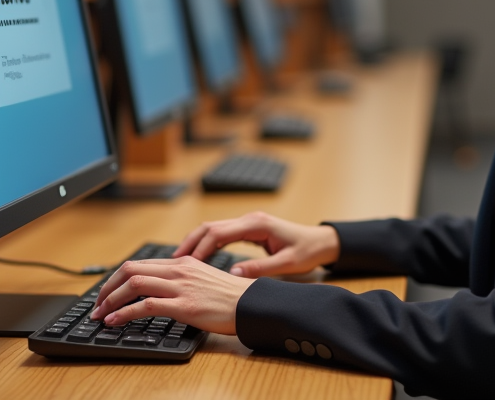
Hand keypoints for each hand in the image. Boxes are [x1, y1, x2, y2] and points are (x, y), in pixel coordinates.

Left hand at [88, 256, 253, 334]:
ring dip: (110, 300)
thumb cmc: (230, 296)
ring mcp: (180, 287)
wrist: (252, 303)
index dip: (116, 278)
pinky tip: (115, 321)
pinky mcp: (184, 305)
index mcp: (182, 263)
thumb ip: (181, 280)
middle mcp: (178, 270)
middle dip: (107, 288)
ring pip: (134, 284)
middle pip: (130, 270)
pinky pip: (146, 305)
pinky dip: (124, 313)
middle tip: (96, 305)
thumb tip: (159, 290)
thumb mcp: (202, 279)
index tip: (106, 293)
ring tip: (100, 314)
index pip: (138, 264)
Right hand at [174, 211, 340, 277]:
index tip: (187, 264)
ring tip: (179, 260)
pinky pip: (222, 233)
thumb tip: (233, 274)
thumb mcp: (286, 264)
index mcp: (256, 225)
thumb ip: (260, 269)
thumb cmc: (306, 251)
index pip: (219, 232)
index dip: (200, 248)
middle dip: (190, 242)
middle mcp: (249, 220)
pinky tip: (198, 256)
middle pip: (210, 227)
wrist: (320, 241)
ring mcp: (248, 223)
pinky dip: (207, 243)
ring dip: (196, 242)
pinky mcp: (249, 229)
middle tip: (173, 261)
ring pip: (213, 228)